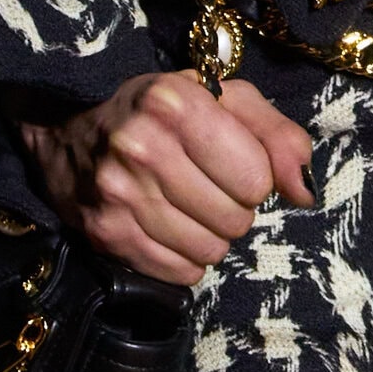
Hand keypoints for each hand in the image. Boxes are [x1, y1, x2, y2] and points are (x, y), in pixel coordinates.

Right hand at [19, 72, 314, 284]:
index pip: (255, 176)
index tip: (232, 161)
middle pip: (234, 217)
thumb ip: (276, 135)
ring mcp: (118, 194)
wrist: (68, 127)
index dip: (254, 174)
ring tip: (189, 205)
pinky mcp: (104, 233)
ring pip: (209, 250)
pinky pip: (178, 272)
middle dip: (233, 206)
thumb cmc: (161, 110)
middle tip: (208, 185)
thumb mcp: (223, 99)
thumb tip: (304, 191)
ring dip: (211, 234)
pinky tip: (170, 227)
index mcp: (175, 103)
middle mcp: (142, 146)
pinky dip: (185, 257)